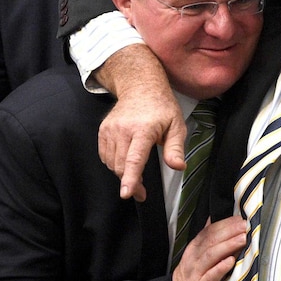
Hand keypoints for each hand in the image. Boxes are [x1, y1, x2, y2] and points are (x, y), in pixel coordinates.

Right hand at [95, 44, 186, 199]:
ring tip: (136, 174)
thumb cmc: (161, 107)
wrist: (140, 87)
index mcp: (143, 129)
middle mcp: (123, 129)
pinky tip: (125, 160)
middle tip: (142, 192)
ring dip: (122, 173)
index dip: (131, 178)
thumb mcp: (176, 125)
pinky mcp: (103, 131)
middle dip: (131, 183)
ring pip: (112, 163)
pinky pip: (105, 156)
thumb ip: (176, 148)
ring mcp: (110, 129)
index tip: (126, 193)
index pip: (135, 158)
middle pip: (121, 166)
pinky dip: (114, 164)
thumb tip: (178, 166)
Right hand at [172, 217, 247, 280]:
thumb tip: (215, 220)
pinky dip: (220, 268)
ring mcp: (196, 273)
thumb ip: (207, 240)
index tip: (239, 219)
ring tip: (242, 239)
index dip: (225, 223)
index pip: (209, 231)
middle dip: (229, 231)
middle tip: (244, 226)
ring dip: (227, 246)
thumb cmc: (193, 278)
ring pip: (211, 256)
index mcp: (195, 248)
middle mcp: (194, 258)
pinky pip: (210, 277)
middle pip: (211, 240)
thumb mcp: (197, 256)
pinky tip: (230, 262)